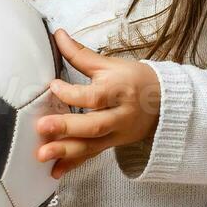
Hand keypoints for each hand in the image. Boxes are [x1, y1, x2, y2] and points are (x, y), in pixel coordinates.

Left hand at [35, 29, 161, 178]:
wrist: (164, 103)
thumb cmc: (135, 80)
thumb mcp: (110, 64)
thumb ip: (80, 54)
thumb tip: (57, 35)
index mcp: (120, 90)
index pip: (95, 96)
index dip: (73, 93)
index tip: (53, 86)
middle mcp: (120, 115)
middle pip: (95, 125)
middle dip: (68, 127)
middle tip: (42, 126)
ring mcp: (117, 134)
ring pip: (92, 146)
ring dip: (66, 151)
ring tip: (42, 154)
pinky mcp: (112, 145)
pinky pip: (91, 157)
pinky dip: (72, 165)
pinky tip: (54, 171)